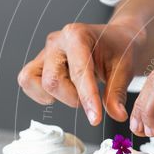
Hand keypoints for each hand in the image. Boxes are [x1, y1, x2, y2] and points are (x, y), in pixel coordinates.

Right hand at [17, 22, 142, 124]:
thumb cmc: (119, 50)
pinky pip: (28, 81)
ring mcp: (45, 52)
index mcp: (78, 35)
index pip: (79, 72)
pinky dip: (41, 93)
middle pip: (52, 80)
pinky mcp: (40, 63)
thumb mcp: (125, 69)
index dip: (87, 98)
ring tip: (76, 92)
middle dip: (73, 98)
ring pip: (32, 80)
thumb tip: (117, 115)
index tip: (95, 118)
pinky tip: (64, 92)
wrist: (115, 40)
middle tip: (92, 99)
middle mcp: (57, 42)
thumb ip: (117, 93)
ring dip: (55, 95)